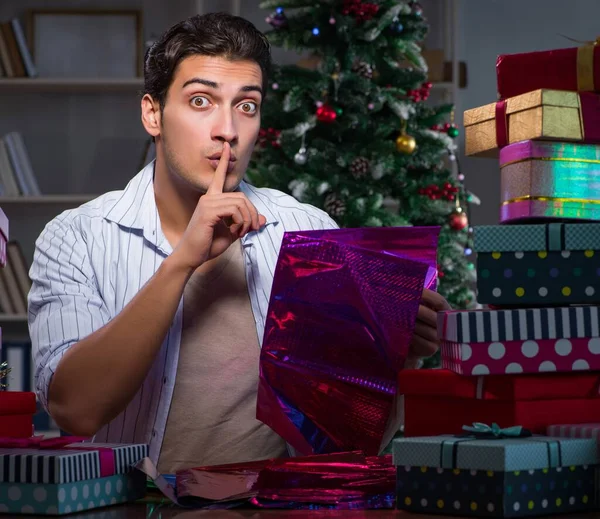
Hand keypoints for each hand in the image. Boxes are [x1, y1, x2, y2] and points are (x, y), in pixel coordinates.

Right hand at [171, 142, 266, 270]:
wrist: (192, 257)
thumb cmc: (208, 245)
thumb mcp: (233, 233)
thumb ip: (246, 224)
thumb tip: (264, 219)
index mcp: (211, 199)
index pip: (219, 176)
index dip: (224, 161)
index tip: (227, 146)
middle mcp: (208, 198)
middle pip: (242, 196)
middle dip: (252, 213)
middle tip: (253, 228)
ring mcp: (207, 203)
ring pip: (240, 204)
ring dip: (248, 220)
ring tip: (242, 232)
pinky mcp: (208, 212)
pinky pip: (235, 210)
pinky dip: (241, 222)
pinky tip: (235, 232)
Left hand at [405, 289, 451, 368]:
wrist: (409, 346)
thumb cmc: (413, 322)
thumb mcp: (417, 309)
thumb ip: (416, 299)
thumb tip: (405, 285)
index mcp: (444, 311)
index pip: (439, 301)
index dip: (427, 295)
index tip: (413, 289)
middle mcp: (445, 325)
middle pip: (431, 316)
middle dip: (416, 310)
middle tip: (401, 304)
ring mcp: (439, 339)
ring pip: (424, 329)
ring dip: (410, 324)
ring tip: (397, 317)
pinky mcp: (431, 349)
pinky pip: (419, 341)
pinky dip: (409, 336)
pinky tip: (401, 331)